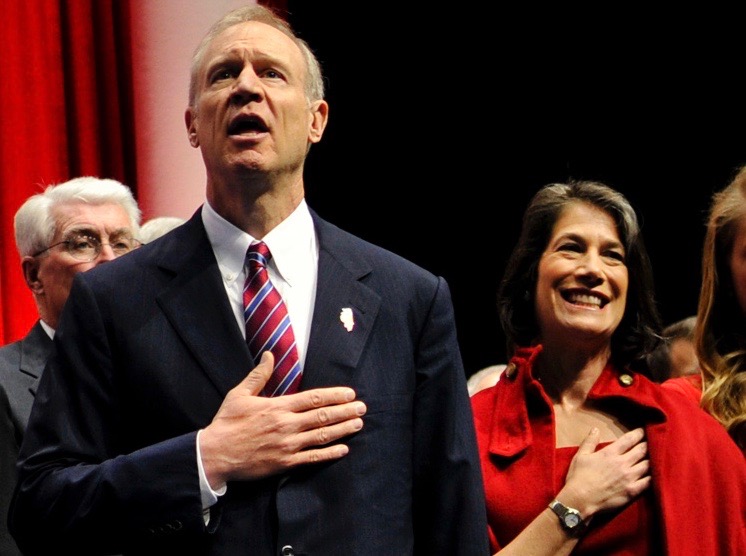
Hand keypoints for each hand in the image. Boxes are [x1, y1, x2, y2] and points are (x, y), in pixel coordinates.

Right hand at [199, 352, 365, 486]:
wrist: (214, 454)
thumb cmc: (227, 423)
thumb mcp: (239, 394)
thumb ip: (258, 375)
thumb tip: (269, 355)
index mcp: (277, 407)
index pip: (313, 399)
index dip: (334, 396)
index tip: (350, 394)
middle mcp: (286, 425)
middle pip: (322, 416)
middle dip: (345, 411)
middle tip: (362, 408)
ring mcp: (287, 445)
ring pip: (321, 436)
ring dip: (342, 430)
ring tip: (358, 424)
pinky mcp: (284, 463)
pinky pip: (312, 458)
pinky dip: (329, 453)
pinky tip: (343, 449)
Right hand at [557, 427, 649, 518]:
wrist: (580, 499)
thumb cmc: (578, 477)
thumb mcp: (581, 455)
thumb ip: (589, 441)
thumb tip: (596, 429)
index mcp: (610, 453)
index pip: (629, 439)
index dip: (638, 433)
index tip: (643, 431)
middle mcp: (622, 463)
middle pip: (642, 450)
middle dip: (648, 444)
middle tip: (653, 441)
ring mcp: (629, 478)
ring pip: (648, 465)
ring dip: (652, 459)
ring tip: (656, 456)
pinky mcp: (632, 491)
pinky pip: (648, 482)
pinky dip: (654, 476)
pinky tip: (656, 474)